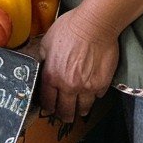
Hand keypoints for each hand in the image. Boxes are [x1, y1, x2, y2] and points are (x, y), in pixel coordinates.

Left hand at [37, 6, 118, 122]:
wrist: (94, 26)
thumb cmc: (68, 29)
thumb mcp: (46, 42)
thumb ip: (43, 59)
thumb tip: (41, 67)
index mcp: (52, 76)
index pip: (47, 100)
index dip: (48, 106)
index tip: (49, 108)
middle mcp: (68, 86)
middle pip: (65, 111)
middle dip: (63, 115)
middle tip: (64, 116)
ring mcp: (86, 88)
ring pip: (82, 108)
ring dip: (79, 110)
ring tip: (79, 111)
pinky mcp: (102, 85)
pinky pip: (97, 97)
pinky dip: (94, 96)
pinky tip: (92, 92)